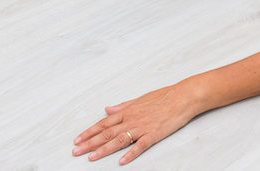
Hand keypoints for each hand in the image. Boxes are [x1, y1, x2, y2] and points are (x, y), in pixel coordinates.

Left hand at [73, 82, 198, 164]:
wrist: (183, 97)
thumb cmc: (164, 96)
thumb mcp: (140, 99)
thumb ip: (123, 106)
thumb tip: (108, 108)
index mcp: (128, 111)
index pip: (104, 123)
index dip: (89, 132)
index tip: (77, 140)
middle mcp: (132, 119)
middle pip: (107, 133)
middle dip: (89, 143)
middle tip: (76, 151)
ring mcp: (142, 127)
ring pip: (119, 140)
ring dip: (103, 150)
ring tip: (91, 157)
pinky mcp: (154, 134)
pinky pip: (140, 146)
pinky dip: (130, 154)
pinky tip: (122, 161)